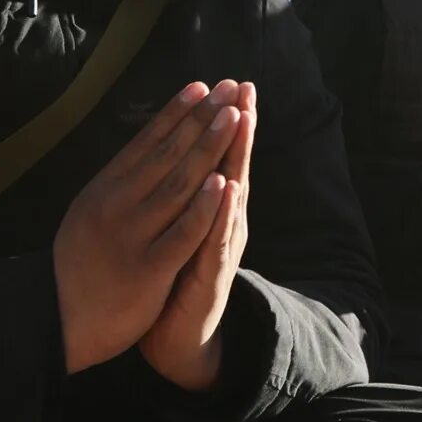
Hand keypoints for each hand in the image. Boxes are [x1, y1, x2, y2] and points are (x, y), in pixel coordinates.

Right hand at [54, 81, 245, 373]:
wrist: (58, 322)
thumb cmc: (77, 265)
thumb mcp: (87, 213)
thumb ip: (116, 183)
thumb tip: (145, 144)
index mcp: (103, 189)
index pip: (145, 142)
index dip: (176, 113)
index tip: (202, 86)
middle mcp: (115, 205)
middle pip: (167, 154)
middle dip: (202, 119)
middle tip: (228, 89)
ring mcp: (131, 235)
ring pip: (179, 184)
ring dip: (209, 148)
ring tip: (234, 118)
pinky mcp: (147, 268)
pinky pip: (181, 233)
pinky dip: (203, 207)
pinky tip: (224, 183)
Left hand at [139, 80, 254, 390]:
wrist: (180, 338)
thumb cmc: (176, 279)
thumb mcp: (180, 228)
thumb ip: (186, 192)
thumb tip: (183, 150)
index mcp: (211, 208)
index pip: (221, 155)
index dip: (227, 121)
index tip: (232, 82)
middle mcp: (223, 222)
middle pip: (233, 165)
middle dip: (238, 126)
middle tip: (245, 88)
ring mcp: (221, 247)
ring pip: (232, 195)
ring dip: (237, 156)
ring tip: (242, 120)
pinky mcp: (212, 274)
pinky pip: (218, 238)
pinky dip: (222, 212)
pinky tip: (228, 188)